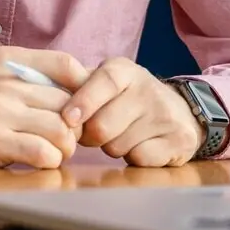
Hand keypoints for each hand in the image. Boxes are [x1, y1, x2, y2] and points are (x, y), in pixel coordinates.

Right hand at [0, 47, 89, 175]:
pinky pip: (43, 153)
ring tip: (52, 150)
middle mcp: (1, 80)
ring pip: (61, 130)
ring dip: (64, 147)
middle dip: (74, 127)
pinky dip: (49, 161)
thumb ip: (31, 74)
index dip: (85, 90)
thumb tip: (88, 83)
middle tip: (64, 138)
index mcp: (5, 58)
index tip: (82, 109)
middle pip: (68, 103)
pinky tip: (37, 161)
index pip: (67, 65)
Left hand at [60, 57, 204, 166]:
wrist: (182, 111)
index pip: (101, 81)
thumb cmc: (129, 98)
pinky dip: (133, 158)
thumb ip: (78, 87)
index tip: (67, 119)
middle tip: (96, 133)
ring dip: (112, 147)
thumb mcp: (106, 83)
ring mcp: (166, 115)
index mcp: (124, 70)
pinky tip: (139, 145)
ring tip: (122, 135)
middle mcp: (147, 88)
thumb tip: (47, 102)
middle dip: (91, 136)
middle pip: (102, 126)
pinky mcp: (179, 140)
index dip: (82, 102)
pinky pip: (140, 159)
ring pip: (118, 146)